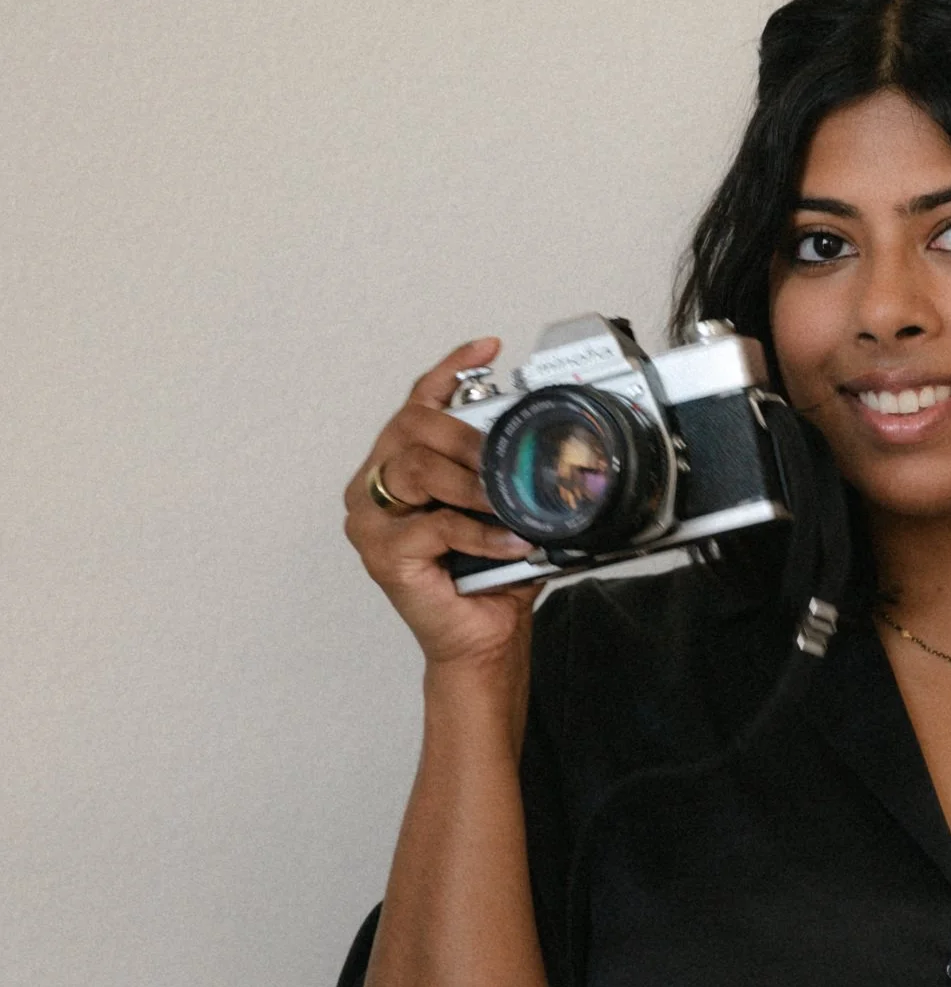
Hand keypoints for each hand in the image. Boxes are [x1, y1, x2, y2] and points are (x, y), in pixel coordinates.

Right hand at [343, 339, 539, 670]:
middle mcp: (373, 486)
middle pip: (414, 427)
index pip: (417, 403)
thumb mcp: (500, 510)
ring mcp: (370, 519)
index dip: (450, 370)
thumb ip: (503, 473)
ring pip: (418, 468)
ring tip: (507, 502)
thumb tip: (545, 438)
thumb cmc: (487, 577)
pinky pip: (437, 524)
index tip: (488, 348)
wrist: (482, 638)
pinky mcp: (381, 552)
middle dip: (469, 437)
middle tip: (508, 458)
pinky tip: (510, 540)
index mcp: (397, 465)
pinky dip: (481, 531)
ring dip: (473, 483)